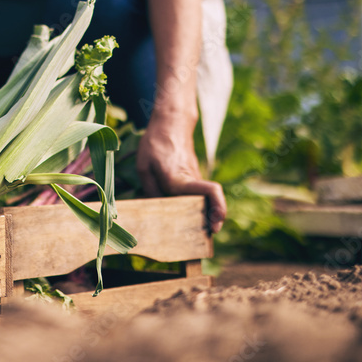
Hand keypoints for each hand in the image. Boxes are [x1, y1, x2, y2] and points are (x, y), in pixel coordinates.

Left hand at [136, 112, 226, 233]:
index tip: (216, 223)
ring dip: (203, 216)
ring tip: (191, 232)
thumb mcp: (143, 167)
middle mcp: (192, 180)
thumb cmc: (154, 144)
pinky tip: (182, 215)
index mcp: (180, 178)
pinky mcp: (193, 177)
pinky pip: (197, 195)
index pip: (210, 191)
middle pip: (208, 205)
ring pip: (203, 201)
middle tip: (202, 238)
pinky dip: (195, 206)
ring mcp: (195, 179)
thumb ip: (150, 190)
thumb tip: (157, 209)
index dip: (218, 208)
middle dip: (210, 222)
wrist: (170, 123)